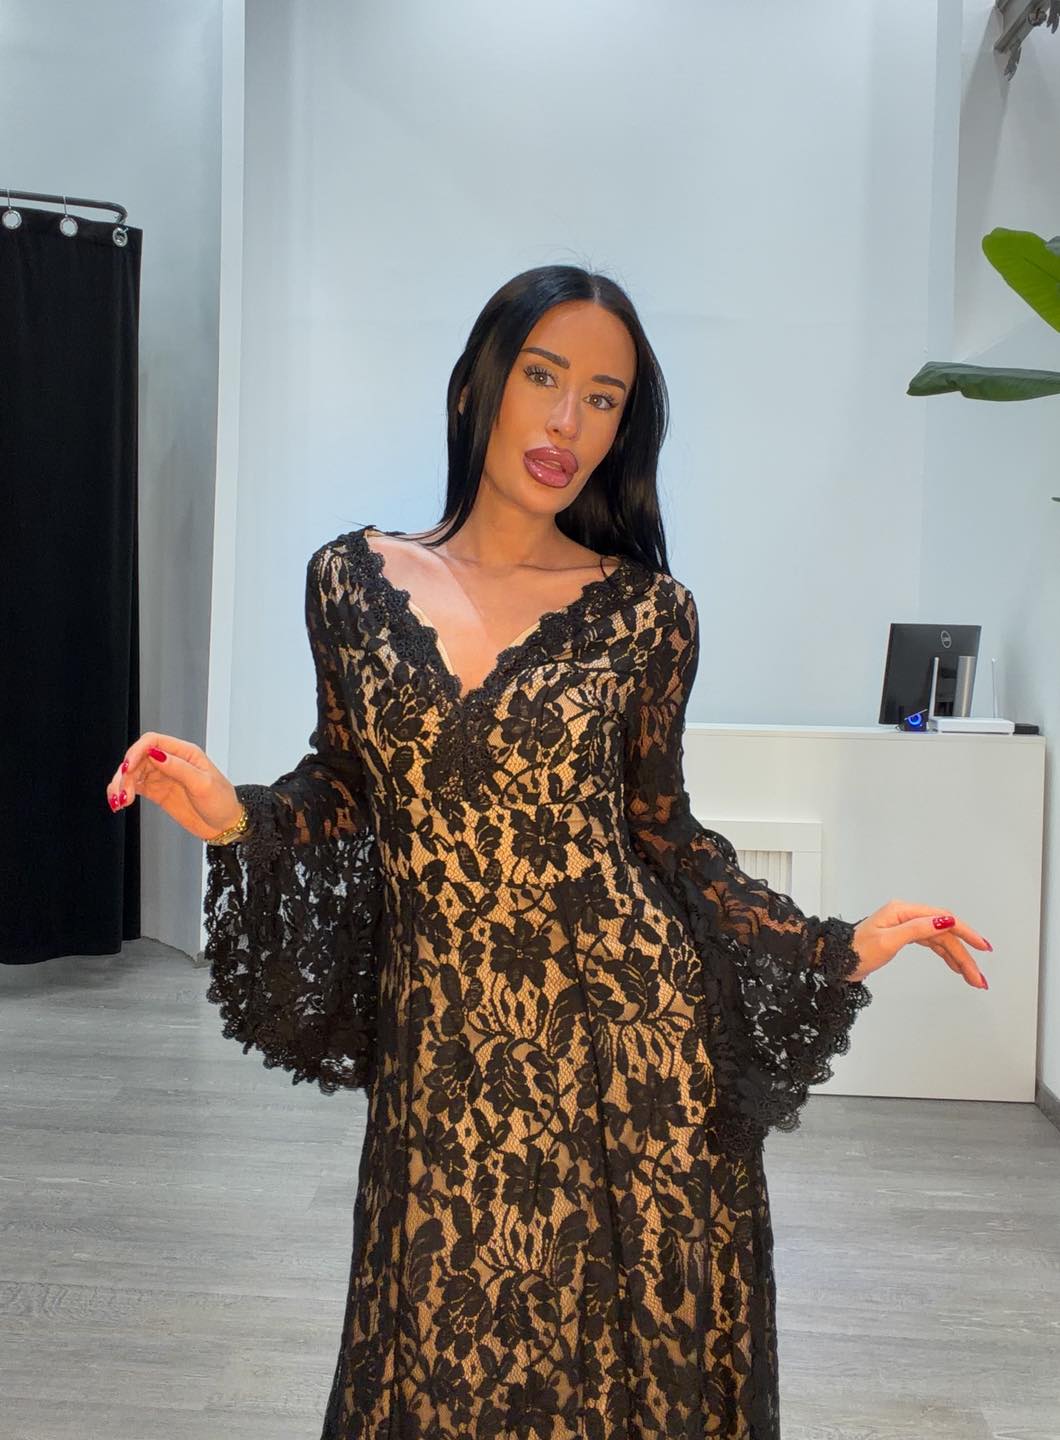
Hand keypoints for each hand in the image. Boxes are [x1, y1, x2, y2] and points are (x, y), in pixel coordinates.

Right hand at [104, 732, 243, 840]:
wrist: (224, 825)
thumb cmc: (221, 801)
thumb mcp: (203, 784)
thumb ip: (179, 768)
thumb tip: (156, 754)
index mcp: (185, 753)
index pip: (153, 741)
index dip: (136, 751)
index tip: (127, 767)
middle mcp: (171, 761)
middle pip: (138, 758)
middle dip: (125, 773)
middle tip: (122, 791)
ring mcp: (163, 776)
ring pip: (133, 773)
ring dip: (121, 784)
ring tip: (119, 801)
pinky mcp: (157, 791)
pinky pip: (134, 787)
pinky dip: (124, 793)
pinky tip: (120, 802)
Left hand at [847, 900, 990, 988]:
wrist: (837, 961)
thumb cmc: (856, 951)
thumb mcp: (888, 941)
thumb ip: (918, 930)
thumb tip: (944, 921)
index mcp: (903, 911)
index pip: (943, 919)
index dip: (966, 933)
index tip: (982, 947)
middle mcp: (907, 915)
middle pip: (945, 933)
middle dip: (964, 955)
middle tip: (977, 977)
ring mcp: (906, 926)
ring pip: (941, 940)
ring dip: (958, 959)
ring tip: (972, 978)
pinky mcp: (905, 936)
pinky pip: (932, 944)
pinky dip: (945, 956)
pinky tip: (956, 967)